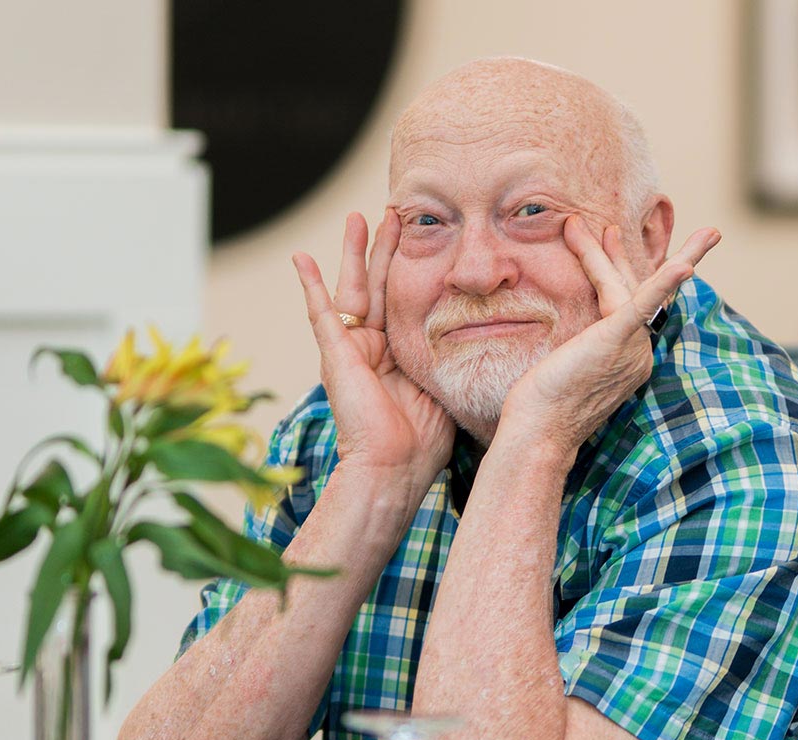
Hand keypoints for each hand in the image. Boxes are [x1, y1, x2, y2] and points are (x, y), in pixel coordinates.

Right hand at [292, 210, 454, 490]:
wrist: (394, 470)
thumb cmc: (424, 443)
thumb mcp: (448, 388)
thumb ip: (457, 361)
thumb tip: (496, 341)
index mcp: (402, 355)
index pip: (410, 300)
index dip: (417, 269)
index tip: (430, 237)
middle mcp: (376, 348)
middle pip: (381, 285)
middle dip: (388, 248)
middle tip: (397, 212)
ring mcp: (353, 349)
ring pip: (354, 288)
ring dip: (355, 252)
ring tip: (357, 217)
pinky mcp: (336, 355)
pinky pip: (321, 313)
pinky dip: (310, 285)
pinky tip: (301, 258)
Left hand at [498, 220, 719, 456]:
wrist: (539, 432)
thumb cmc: (541, 407)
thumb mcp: (563, 367)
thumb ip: (577, 345)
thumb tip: (566, 335)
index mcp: (628, 359)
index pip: (624, 303)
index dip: (611, 269)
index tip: (601, 240)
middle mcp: (638, 353)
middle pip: (627, 290)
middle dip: (611, 256)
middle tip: (603, 225)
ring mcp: (632, 349)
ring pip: (620, 288)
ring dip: (602, 255)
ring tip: (586, 226)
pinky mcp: (616, 342)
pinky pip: (643, 307)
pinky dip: (664, 283)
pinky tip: (685, 265)